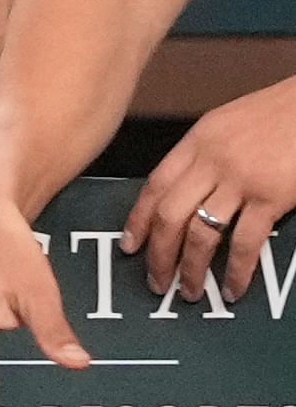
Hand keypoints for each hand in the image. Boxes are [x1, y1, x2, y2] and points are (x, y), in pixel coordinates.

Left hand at [122, 75, 295, 301]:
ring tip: (189, 291)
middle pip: (169, 215)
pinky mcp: (271, 198)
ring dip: (191, 268)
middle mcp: (211, 161)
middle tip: (157, 281)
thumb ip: (203, 155)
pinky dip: (235, 270)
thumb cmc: (276, 114)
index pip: (154, 186)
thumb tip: (183, 191)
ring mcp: (240, 181)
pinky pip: (245, 242)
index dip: (137, 220)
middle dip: (159, 254)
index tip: (129, 246)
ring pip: (201, 233)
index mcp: (196, 142)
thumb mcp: (226, 125)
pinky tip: (232, 287)